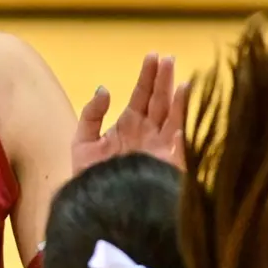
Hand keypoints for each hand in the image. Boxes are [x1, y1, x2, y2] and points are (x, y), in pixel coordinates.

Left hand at [73, 53, 188, 173]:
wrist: (98, 211)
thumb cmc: (89, 181)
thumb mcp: (82, 143)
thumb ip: (91, 115)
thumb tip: (104, 89)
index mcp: (129, 127)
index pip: (142, 96)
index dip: (147, 76)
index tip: (153, 56)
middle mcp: (147, 134)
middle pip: (159, 100)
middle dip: (163, 79)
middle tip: (167, 57)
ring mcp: (160, 147)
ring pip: (171, 113)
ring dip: (175, 93)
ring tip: (175, 71)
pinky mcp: (169, 162)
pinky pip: (180, 135)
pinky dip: (185, 116)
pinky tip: (186, 97)